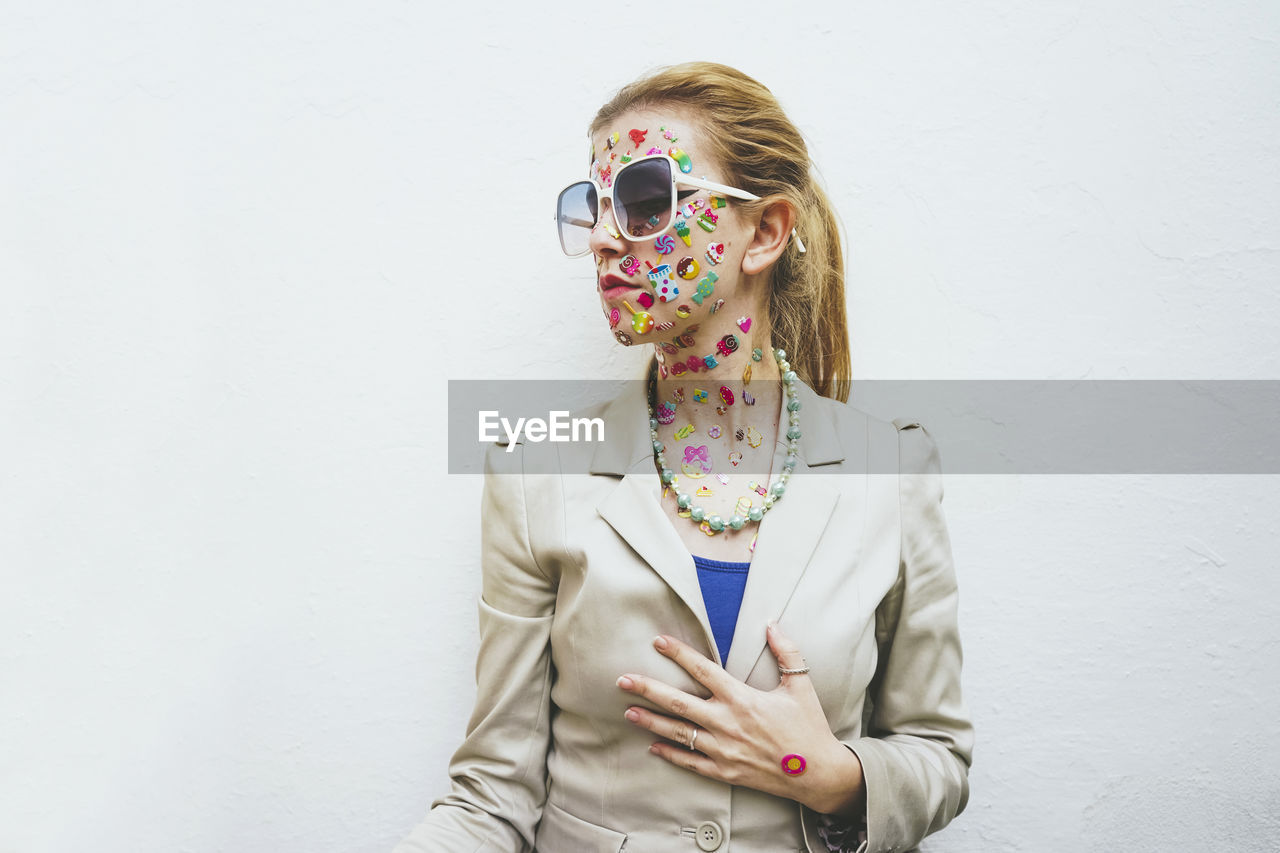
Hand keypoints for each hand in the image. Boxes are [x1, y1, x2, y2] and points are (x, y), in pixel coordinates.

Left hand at [616, 621, 865, 815]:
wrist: (817, 774)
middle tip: (622, 680)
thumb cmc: (809, 728)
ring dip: (650, 722)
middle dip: (647, 689)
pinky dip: (670, 754)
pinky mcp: (725, 771)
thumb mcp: (800, 686)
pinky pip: (690, 762)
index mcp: (742, 698)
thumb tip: (772, 624)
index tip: (658, 641)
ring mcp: (723, 749)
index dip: (678, 653)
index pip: (702, 670)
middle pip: (677, 703)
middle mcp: (727, 723)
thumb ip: (786, 652)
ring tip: (628, 712)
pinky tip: (653, 746)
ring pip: (677, 733)